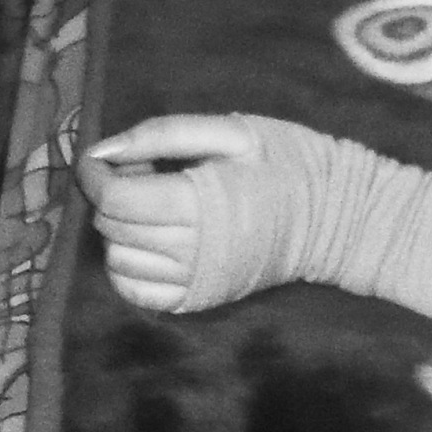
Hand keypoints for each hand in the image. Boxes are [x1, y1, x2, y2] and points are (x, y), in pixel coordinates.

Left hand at [76, 113, 268, 310]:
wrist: (336, 216)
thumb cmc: (287, 164)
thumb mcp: (235, 133)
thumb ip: (167, 133)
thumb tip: (101, 150)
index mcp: (200, 203)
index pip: (117, 198)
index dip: (95, 175)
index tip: (101, 158)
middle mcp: (191, 250)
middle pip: (114, 227)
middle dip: (114, 196)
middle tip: (143, 174)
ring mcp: (194, 280)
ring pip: (119, 260)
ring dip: (120, 231)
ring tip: (152, 208)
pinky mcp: (197, 298)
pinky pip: (135, 292)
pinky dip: (127, 267)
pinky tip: (149, 244)